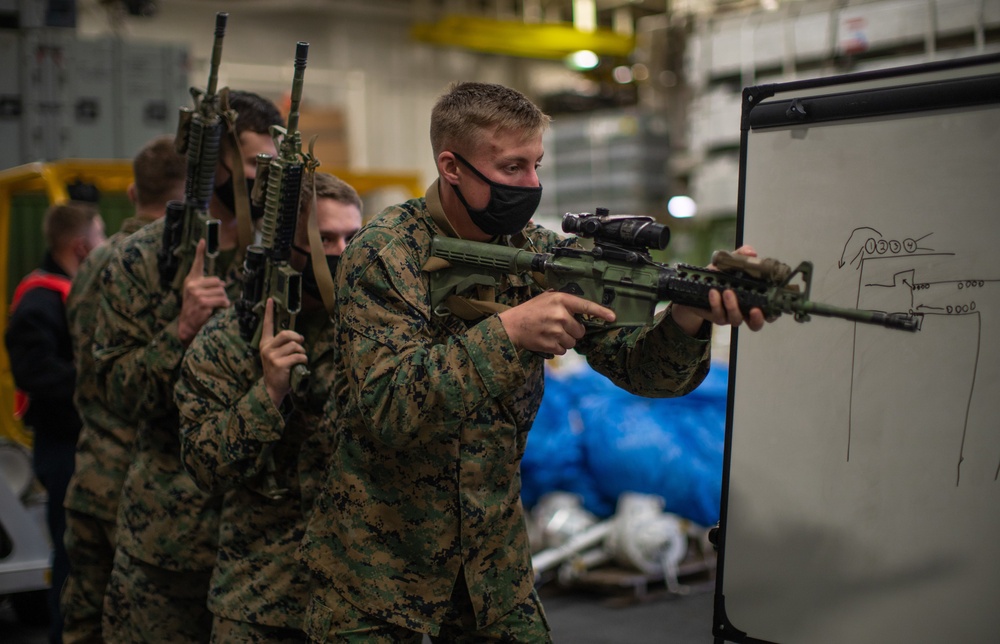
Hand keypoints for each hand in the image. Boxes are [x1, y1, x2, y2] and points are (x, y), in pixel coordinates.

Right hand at [178, 239, 229, 345]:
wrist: (187, 324)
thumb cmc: (195, 308)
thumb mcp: (196, 293)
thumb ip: (206, 285)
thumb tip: (223, 283)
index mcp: (191, 280)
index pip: (197, 263)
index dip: (200, 251)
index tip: (203, 240)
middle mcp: (192, 285)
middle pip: (219, 282)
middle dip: (221, 291)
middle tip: (216, 299)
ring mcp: (197, 294)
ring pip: (222, 292)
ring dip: (223, 300)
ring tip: (216, 305)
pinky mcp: (203, 303)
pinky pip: (222, 300)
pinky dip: (224, 305)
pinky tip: (218, 309)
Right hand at [260, 299, 307, 406]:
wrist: (272, 389)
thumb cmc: (278, 371)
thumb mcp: (276, 355)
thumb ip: (283, 345)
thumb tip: (298, 338)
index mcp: (265, 344)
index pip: (267, 325)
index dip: (270, 312)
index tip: (271, 300)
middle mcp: (266, 348)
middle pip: (286, 334)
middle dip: (297, 338)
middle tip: (301, 343)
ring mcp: (272, 356)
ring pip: (295, 346)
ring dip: (302, 352)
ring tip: (299, 359)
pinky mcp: (280, 364)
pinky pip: (299, 356)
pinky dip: (303, 360)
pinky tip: (300, 365)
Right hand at [498, 291, 615, 355]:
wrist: (512, 326)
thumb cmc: (530, 311)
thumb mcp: (546, 298)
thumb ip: (564, 301)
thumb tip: (582, 308)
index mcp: (560, 300)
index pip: (586, 306)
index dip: (601, 312)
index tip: (613, 317)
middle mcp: (560, 315)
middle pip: (580, 330)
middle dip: (573, 331)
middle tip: (559, 327)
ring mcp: (556, 331)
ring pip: (573, 342)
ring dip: (565, 340)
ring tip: (551, 333)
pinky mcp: (551, 344)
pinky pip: (563, 350)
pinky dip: (557, 348)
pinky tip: (547, 340)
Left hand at [670, 245, 766, 334]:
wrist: (697, 284)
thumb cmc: (720, 274)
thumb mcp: (731, 263)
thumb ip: (741, 256)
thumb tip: (751, 252)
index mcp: (753, 299)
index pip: (768, 311)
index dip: (773, 313)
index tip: (774, 308)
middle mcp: (744, 311)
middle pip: (756, 324)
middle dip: (757, 319)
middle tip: (755, 309)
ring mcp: (730, 315)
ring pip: (736, 319)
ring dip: (733, 307)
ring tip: (727, 292)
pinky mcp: (716, 316)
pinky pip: (719, 314)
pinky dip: (716, 303)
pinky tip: (713, 292)